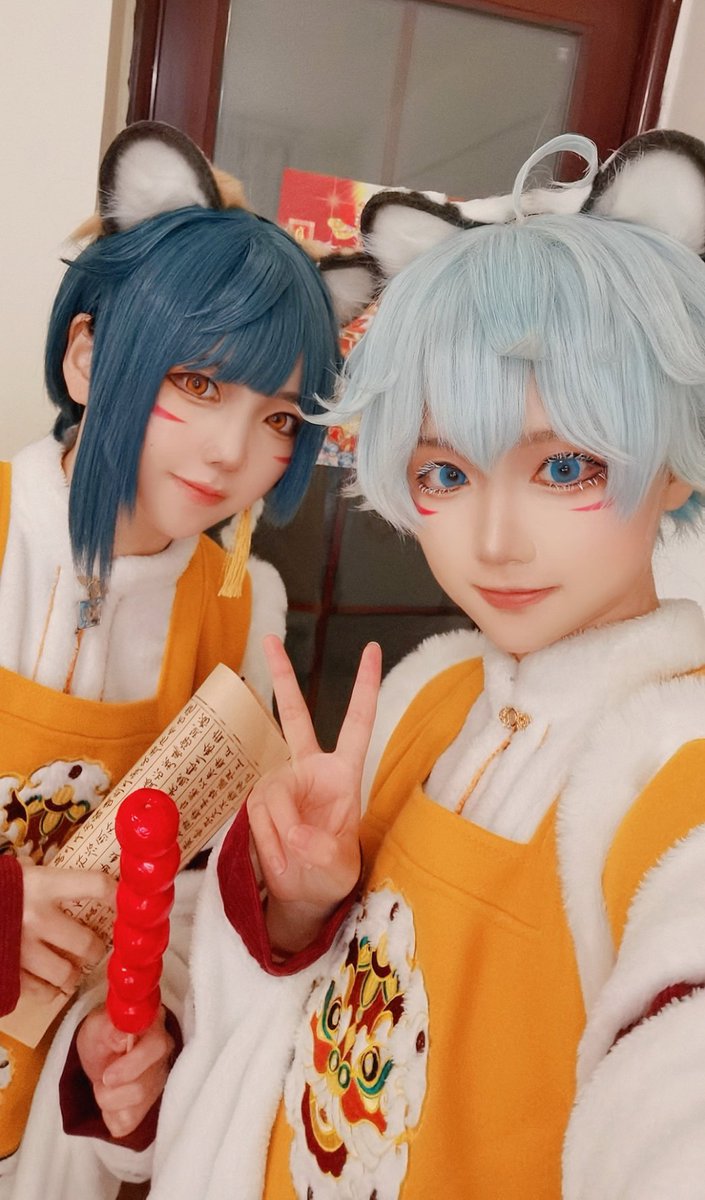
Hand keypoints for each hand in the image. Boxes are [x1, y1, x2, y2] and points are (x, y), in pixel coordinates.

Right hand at [20, 861, 115, 1002]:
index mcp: (40, 885)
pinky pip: (43, 993)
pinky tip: (47, 982)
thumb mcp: (16, 875)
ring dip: (74, 973)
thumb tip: (85, 884)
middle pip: (87, 943)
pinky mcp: (7, 976)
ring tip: (72, 968)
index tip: (128, 901)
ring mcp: (20, 952)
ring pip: (67, 974)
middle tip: (95, 949)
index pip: (96, 886)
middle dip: (96, 949)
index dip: (118, 895)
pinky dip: (51, 991)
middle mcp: (35, 918)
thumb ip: (44, 880)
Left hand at [77, 1005, 173, 1138]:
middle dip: (112, 1090)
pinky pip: (129, 1122)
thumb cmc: (101, 1035)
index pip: (156, 1047)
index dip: (131, 1065)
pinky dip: (111, 1115)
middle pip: (143, 1086)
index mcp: (155, 1027)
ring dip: (108, 1100)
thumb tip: (123, 1035)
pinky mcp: (152, 1102)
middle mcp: (165, 1053)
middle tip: (100, 1078)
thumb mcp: (96, 1026)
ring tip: (104, 1084)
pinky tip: (112, 1098)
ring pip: (135, 1106)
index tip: (107, 1076)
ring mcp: (161, 1079)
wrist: (100, 1053)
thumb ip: (108, 1027)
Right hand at [248, 636, 380, 951]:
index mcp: (344, 774)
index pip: (357, 723)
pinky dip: (267, 841)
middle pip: (295, 716)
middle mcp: (309, 769)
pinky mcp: (258, 800)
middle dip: (281, 677)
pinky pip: (256, 815)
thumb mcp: (336, 866)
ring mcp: (280, 782)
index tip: (372, 648)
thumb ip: (318, 847)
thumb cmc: (331, 875)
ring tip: (293, 860)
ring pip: (271, 794)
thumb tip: (293, 833)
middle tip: (269, 639)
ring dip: (280, 834)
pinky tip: (277, 857)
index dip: (364, 687)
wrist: (303, 895)